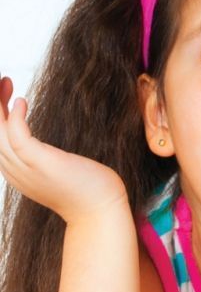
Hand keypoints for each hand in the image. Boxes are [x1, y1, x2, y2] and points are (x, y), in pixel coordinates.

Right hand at [0, 78, 126, 223]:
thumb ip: (45, 159)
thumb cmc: (87, 189)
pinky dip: (15, 117)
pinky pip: (17, 136)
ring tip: (6, 82)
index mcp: (16, 172)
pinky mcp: (40, 163)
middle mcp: (14, 171)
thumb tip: (47, 148)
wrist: (101, 210)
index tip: (10, 95)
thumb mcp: (57, 171)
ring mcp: (25, 168)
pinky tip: (23, 101)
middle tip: (3, 81)